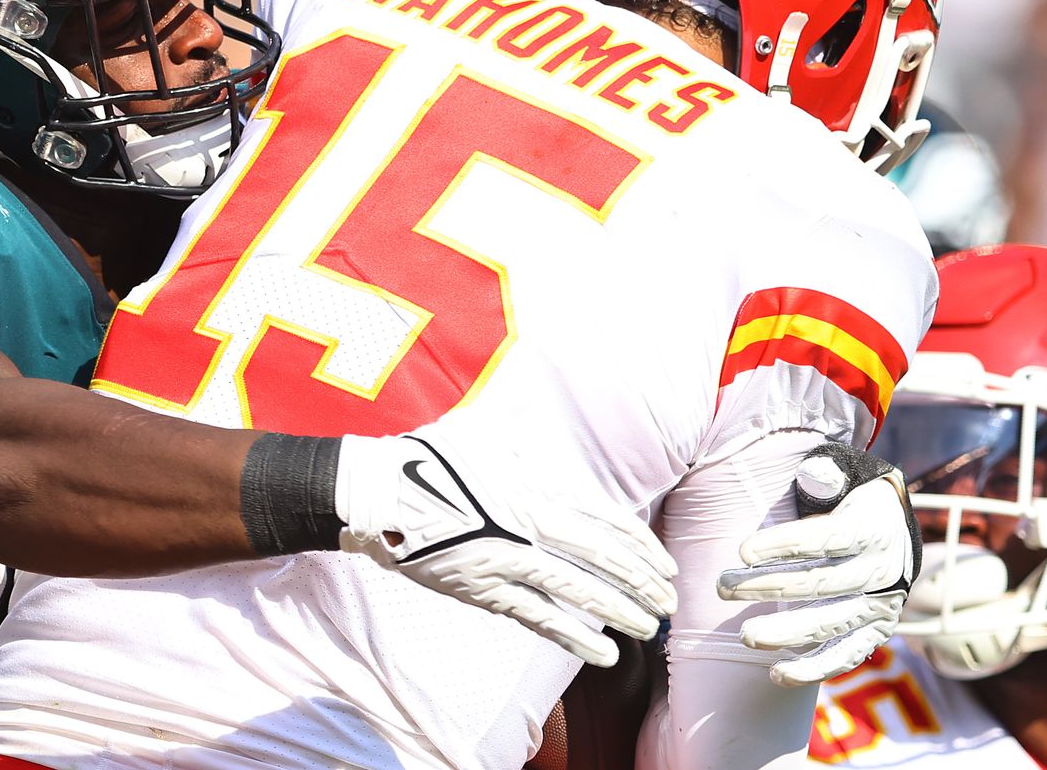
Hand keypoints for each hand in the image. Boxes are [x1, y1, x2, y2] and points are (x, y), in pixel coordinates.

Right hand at [334, 434, 674, 666]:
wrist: (376, 495)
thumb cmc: (428, 457)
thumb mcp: (482, 429)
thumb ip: (520, 425)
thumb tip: (539, 391)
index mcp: (533, 488)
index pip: (604, 520)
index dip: (640, 545)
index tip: (665, 564)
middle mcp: (527, 527)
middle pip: (600, 558)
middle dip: (641, 582)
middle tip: (670, 601)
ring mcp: (506, 562)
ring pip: (575, 592)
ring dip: (617, 611)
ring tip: (650, 629)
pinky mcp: (483, 591)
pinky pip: (537, 619)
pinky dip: (573, 637)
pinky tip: (603, 655)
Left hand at [716, 442, 920, 685]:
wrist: (896, 534)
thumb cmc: (851, 503)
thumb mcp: (846, 479)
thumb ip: (825, 476)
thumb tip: (814, 472)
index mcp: (871, 530)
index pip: (825, 539)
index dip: (783, 545)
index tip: (741, 550)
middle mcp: (881, 571)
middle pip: (821, 583)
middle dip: (768, 587)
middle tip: (723, 588)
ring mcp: (880, 607)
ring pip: (831, 623)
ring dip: (786, 633)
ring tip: (744, 635)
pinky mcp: (876, 633)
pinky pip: (846, 656)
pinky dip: (813, 668)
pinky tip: (776, 673)